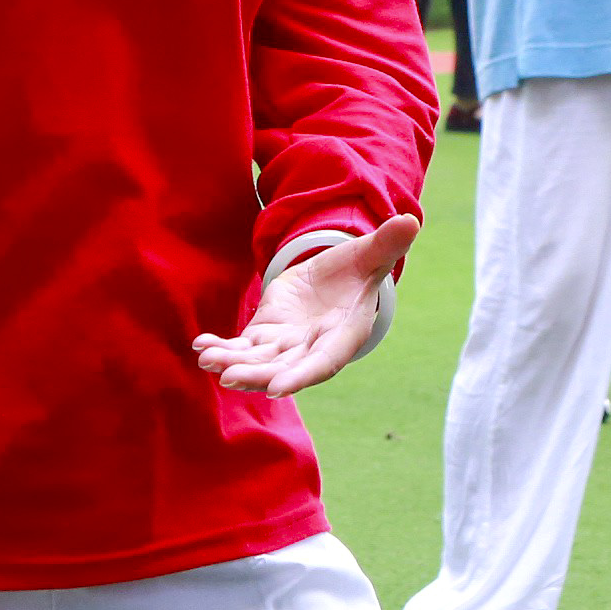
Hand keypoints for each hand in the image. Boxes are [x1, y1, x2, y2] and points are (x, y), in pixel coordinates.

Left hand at [196, 213, 417, 397]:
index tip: (276, 389)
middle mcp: (312, 348)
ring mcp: (286, 345)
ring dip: (234, 363)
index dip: (299, 376)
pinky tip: (200, 346)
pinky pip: (241, 346)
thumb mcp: (369, 256)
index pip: (321, 363)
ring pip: (258, 360)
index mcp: (341, 336)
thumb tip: (410, 221)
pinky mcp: (265, 334)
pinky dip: (222, 347)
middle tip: (229, 377)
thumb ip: (385, 245)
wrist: (334, 281)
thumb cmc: (357, 271)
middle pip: (283, 368)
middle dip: (256, 374)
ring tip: (208, 361)